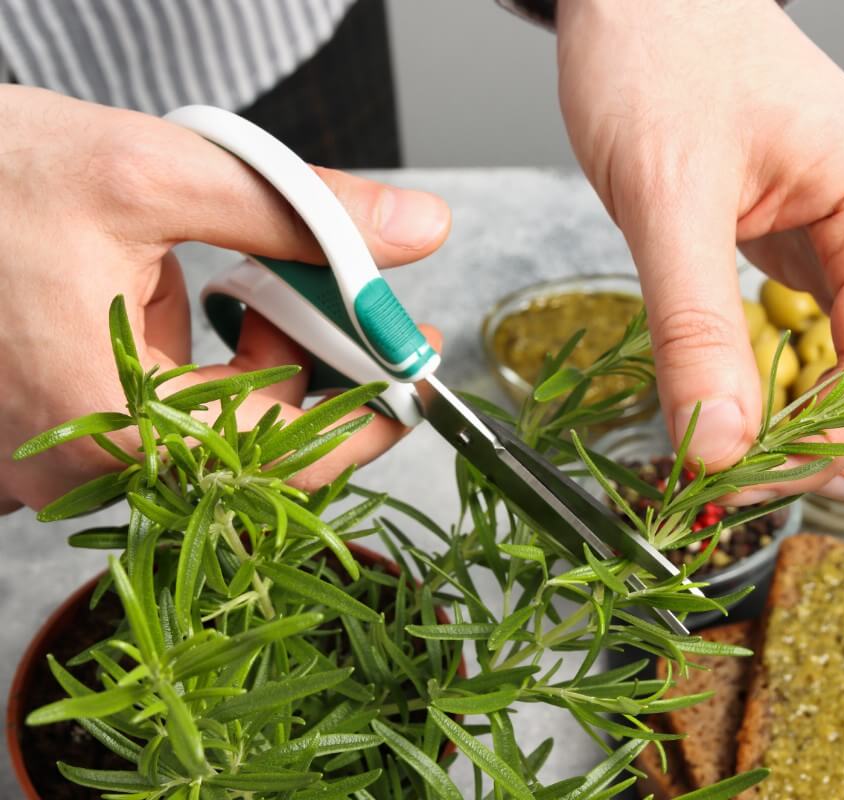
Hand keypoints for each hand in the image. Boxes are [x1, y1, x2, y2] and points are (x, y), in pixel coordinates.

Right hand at [0, 87, 450, 511]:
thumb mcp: (155, 172)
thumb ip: (301, 211)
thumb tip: (416, 230)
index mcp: (112, 420)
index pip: (291, 458)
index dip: (367, 407)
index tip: (403, 355)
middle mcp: (83, 465)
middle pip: (257, 449)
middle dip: (306, 366)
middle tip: (318, 288)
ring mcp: (61, 460)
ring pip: (212, 436)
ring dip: (252, 364)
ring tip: (230, 284)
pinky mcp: (52, 437)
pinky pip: (160, 424)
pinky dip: (199, 371)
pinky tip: (178, 306)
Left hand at [557, 0, 843, 510]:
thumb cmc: (661, 57)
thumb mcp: (666, 197)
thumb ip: (695, 328)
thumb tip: (719, 448)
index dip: (834, 445)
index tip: (741, 471)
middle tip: (775, 482)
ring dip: (842, 439)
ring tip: (751, 458)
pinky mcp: (822, 257)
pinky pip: (843, 352)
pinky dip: (805, 401)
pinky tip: (744, 413)